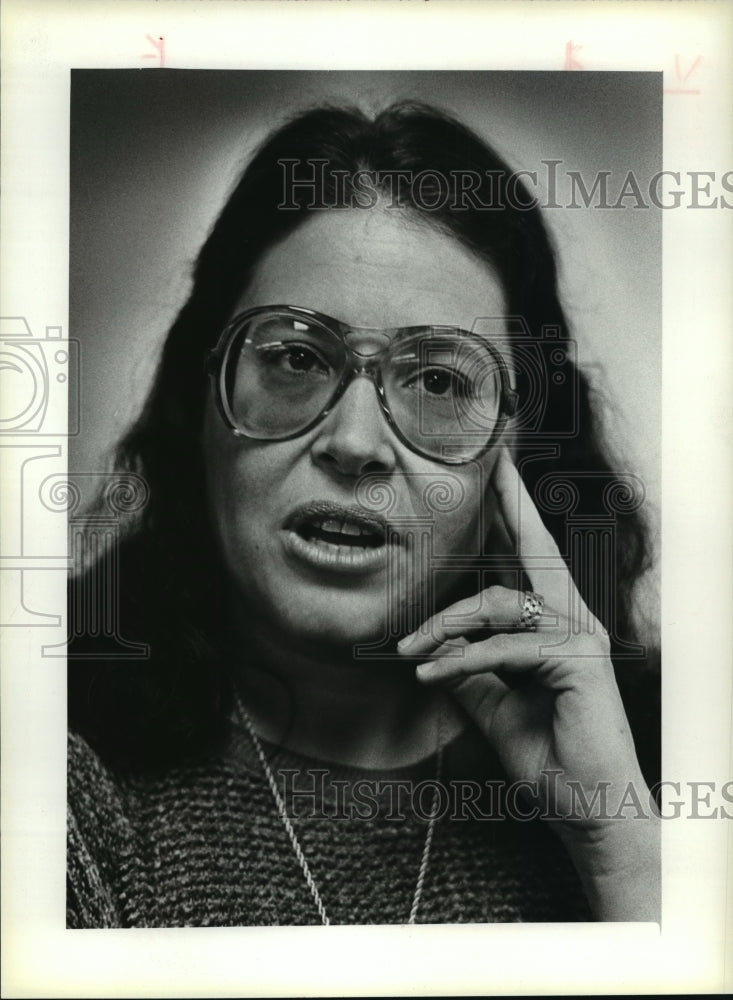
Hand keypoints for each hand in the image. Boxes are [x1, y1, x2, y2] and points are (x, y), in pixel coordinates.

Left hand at [399, 449, 659, 919]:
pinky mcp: (576, 659)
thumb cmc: (551, 760)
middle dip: (511, 501)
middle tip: (493, 460)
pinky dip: (461, 660)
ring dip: (446, 624)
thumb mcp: (496, 708)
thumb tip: (435, 653)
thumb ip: (472, 674)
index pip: (528, 563)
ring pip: (498, 602)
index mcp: (554, 626)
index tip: (497, 476)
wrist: (589, 812)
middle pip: (534, 548)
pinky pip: (503, 646)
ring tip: (410, 652)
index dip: (512, 516)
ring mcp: (577, 636)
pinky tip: (428, 676)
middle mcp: (571, 621)